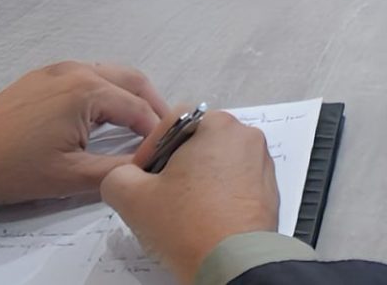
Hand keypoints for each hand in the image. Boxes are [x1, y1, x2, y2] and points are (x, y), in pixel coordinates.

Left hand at [0, 62, 167, 211]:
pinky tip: (104, 115)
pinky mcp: (42, 76)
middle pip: (132, 80)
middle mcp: (78, 70)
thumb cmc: (13, 170)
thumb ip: (118, 169)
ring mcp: (58, 69)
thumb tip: (151, 165)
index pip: (139, 109)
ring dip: (130, 95)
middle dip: (153, 104)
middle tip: (163, 132)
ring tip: (138, 124)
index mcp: (88, 91)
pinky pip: (88, 75)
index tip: (168, 150)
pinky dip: (106, 91)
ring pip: (110, 74)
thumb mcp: (70, 177)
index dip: (157, 131)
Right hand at [102, 112, 279, 284]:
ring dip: (195, 180)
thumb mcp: (132, 197)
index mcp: (217, 125)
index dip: (148, 149)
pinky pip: (235, 183)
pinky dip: (217, 194)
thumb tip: (124, 175)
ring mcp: (262, 163)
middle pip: (197, 141)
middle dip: (173, 164)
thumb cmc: (186, 224)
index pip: (172, 123)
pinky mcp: (269, 190)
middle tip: (157, 193)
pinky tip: (203, 218)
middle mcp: (246, 136)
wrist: (232, 263)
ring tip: (179, 210)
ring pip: (217, 163)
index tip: (139, 177)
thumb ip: (117, 175)